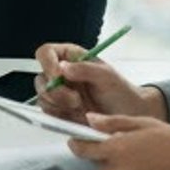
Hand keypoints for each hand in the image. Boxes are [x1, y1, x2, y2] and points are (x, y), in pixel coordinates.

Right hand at [33, 44, 158, 120]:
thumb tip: (63, 67)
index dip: (48, 64)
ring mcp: (59, 94)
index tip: (58, 76)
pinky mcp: (60, 112)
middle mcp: (61, 74)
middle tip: (75, 100)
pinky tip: (77, 116)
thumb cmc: (121, 92)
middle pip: (41, 79)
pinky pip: (49, 114)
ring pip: (43, 98)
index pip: (46, 53)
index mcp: (70, 58)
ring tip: (81, 108)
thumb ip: (85, 69)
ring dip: (59, 105)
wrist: (129, 116)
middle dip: (55, 92)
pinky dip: (60, 116)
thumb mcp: (107, 76)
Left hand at [66, 112, 169, 169]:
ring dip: (118, 166)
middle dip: (106, 152)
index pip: (82, 148)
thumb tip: (91, 120)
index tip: (73, 139)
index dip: (76, 142)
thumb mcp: (144, 124)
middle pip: (97, 161)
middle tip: (127, 145)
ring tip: (143, 158)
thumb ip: (113, 122)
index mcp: (117, 149)